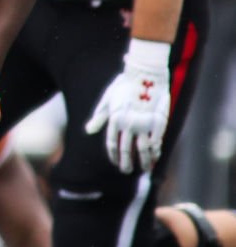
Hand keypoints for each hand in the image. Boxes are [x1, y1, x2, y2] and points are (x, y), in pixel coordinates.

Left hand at [86, 40, 170, 173]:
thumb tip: (88, 131)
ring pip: (143, 150)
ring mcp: (143, 124)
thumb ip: (99, 117)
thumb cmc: (125, 86)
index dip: (114, 156)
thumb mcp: (108, 100)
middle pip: (126, 150)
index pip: (111, 144)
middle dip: (126, 163)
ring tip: (144, 170)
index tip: (116, 163)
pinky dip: (156, 152)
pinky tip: (156, 157)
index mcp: (114, 120)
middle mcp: (127, 125)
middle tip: (126, 171)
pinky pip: (156, 142)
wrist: (145, 75)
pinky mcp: (158, 123)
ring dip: (144, 162)